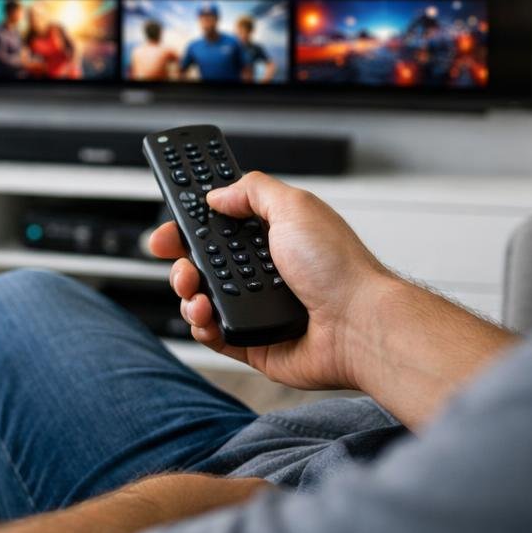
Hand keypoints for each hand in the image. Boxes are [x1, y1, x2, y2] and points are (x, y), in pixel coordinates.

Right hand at [147, 171, 398, 389]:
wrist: (360, 325)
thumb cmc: (340, 269)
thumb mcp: (295, 206)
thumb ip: (252, 191)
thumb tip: (217, 194)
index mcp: (272, 237)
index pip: (220, 225)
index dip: (192, 222)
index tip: (171, 220)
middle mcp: (263, 271)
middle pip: (202, 261)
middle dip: (180, 256)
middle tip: (174, 254)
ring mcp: (257, 308)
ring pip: (200, 297)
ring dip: (186, 290)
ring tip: (194, 289)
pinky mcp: (253, 342)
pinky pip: (212, 334)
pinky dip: (200, 325)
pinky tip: (206, 316)